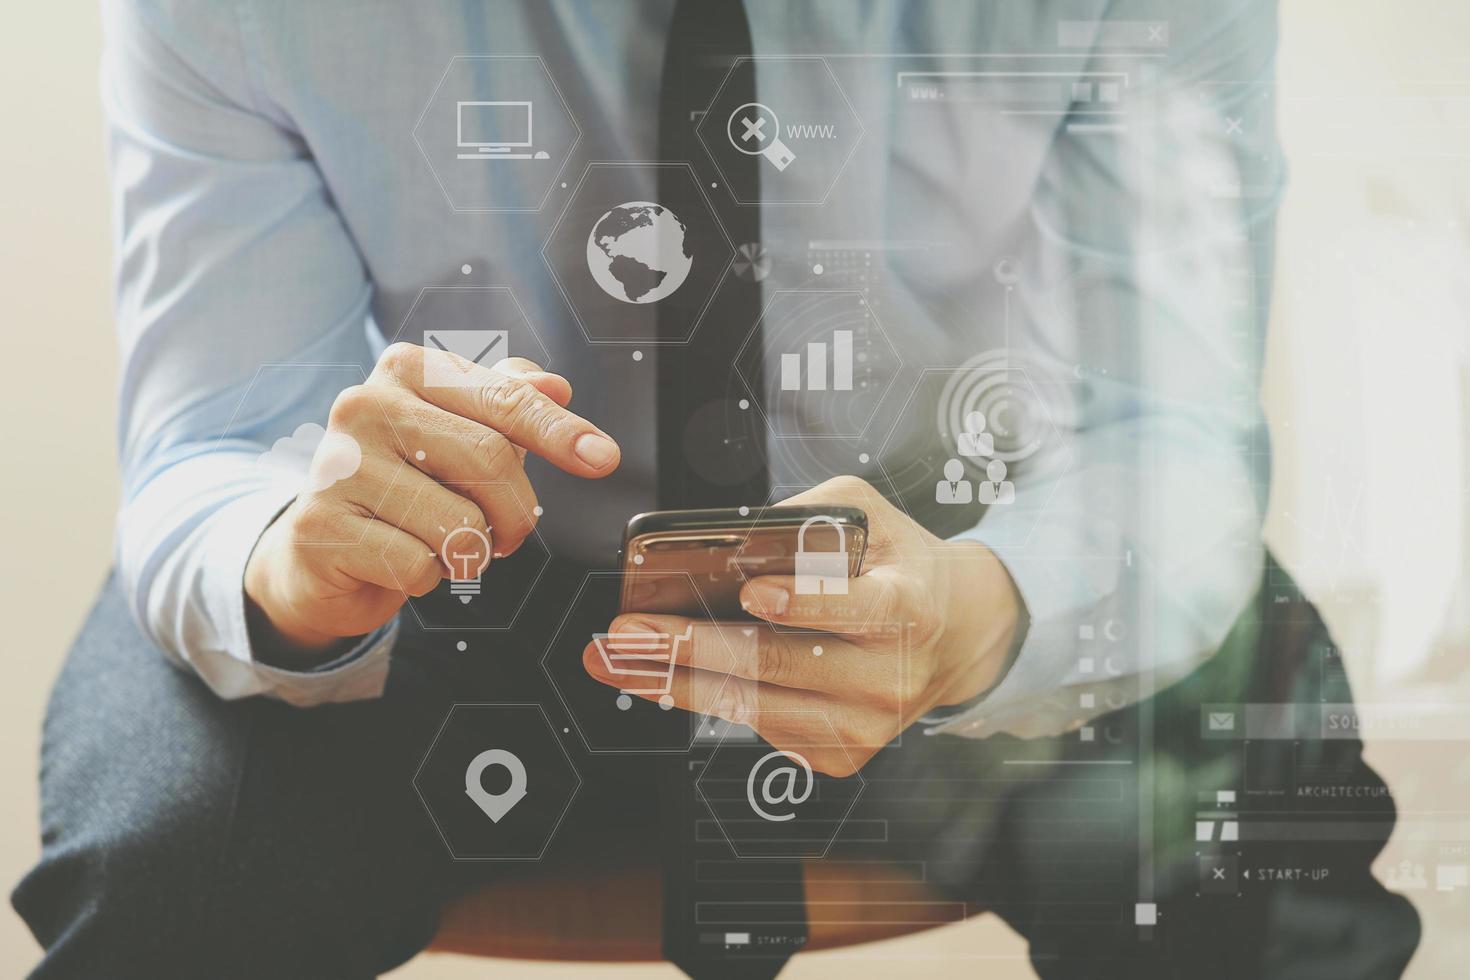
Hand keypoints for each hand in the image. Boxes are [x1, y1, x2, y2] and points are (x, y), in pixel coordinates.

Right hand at [245, 343, 619, 665]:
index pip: (503, 398)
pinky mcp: (320, 528)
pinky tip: (403, 560)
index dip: (559, 431)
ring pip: (458, 522)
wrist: (322, 548)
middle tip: (507, 535)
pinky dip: (429, 577)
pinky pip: (418, 565)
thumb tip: (557, 383)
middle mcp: (364, 405)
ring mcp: (336, 466)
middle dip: (516, 512)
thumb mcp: (461, 432)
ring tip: (444, 544)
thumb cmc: (408, 482)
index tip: (604, 459)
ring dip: (472, 552)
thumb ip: (508, 402)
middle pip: (489, 460)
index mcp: (407, 369)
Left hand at [583, 476, 1019, 774]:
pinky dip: (703, 701)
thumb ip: (812, 514)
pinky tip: (658, 679)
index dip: (805, 603)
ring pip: (756, 707)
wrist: (953, 636)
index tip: (752, 593)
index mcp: (908, 608)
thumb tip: (731, 536)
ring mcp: (865, 726)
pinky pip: (758, 727)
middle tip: (630, 632)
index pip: (858, 608)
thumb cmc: (898, 566)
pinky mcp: (839, 755)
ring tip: (617, 659)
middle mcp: (890, 677)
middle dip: (694, 648)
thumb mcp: (873, 517)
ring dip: (675, 684)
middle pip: (782, 666)